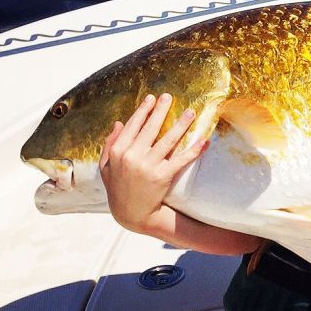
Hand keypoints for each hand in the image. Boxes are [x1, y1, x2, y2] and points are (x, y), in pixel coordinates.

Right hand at [99, 93, 207, 234]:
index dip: (143, 111)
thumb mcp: (106, 167)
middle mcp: (132, 156)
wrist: (131, 213)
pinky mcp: (162, 176)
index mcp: (118, 152)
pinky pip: (181, 159)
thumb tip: (118, 122)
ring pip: (168, 140)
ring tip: (191, 112)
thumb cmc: (118, 188)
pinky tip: (204, 141)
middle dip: (161, 110)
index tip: (151, 98)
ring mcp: (148, 166)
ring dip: (181, 124)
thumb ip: (109, 144)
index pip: (133, 126)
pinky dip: (194, 150)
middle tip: (169, 97)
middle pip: (151, 128)